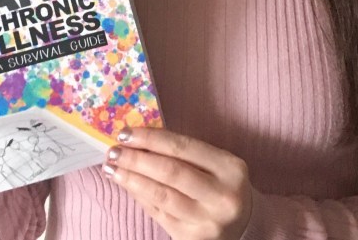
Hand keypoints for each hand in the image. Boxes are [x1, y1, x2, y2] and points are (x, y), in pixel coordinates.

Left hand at [104, 127, 252, 239]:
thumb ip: (185, 152)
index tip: (126, 132)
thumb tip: (140, 139)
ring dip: (132, 180)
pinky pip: (160, 214)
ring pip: (161, 196)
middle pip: (170, 172)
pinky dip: (141, 198)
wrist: (246, 224)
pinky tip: (128, 186)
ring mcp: (207, 222)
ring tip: (112, 169)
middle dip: (136, 159)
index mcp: (230, 168)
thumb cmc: (224, 183)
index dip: (151, 138)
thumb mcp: (217, 163)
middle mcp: (221, 196)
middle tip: (113, 151)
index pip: (183, 148)